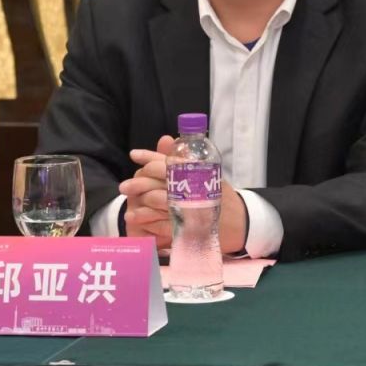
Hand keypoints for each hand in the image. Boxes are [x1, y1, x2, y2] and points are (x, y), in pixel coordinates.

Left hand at [120, 135, 250, 253]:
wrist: (242, 222)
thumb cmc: (221, 196)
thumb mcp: (207, 173)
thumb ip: (184, 159)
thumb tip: (165, 139)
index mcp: (198, 172)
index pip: (169, 161)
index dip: (148, 157)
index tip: (134, 155)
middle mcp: (194, 187)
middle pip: (159, 180)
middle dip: (138, 183)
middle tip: (124, 186)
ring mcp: (190, 208)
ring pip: (157, 200)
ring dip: (139, 202)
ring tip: (128, 205)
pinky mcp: (188, 226)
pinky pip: (160, 221)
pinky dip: (145, 219)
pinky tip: (135, 217)